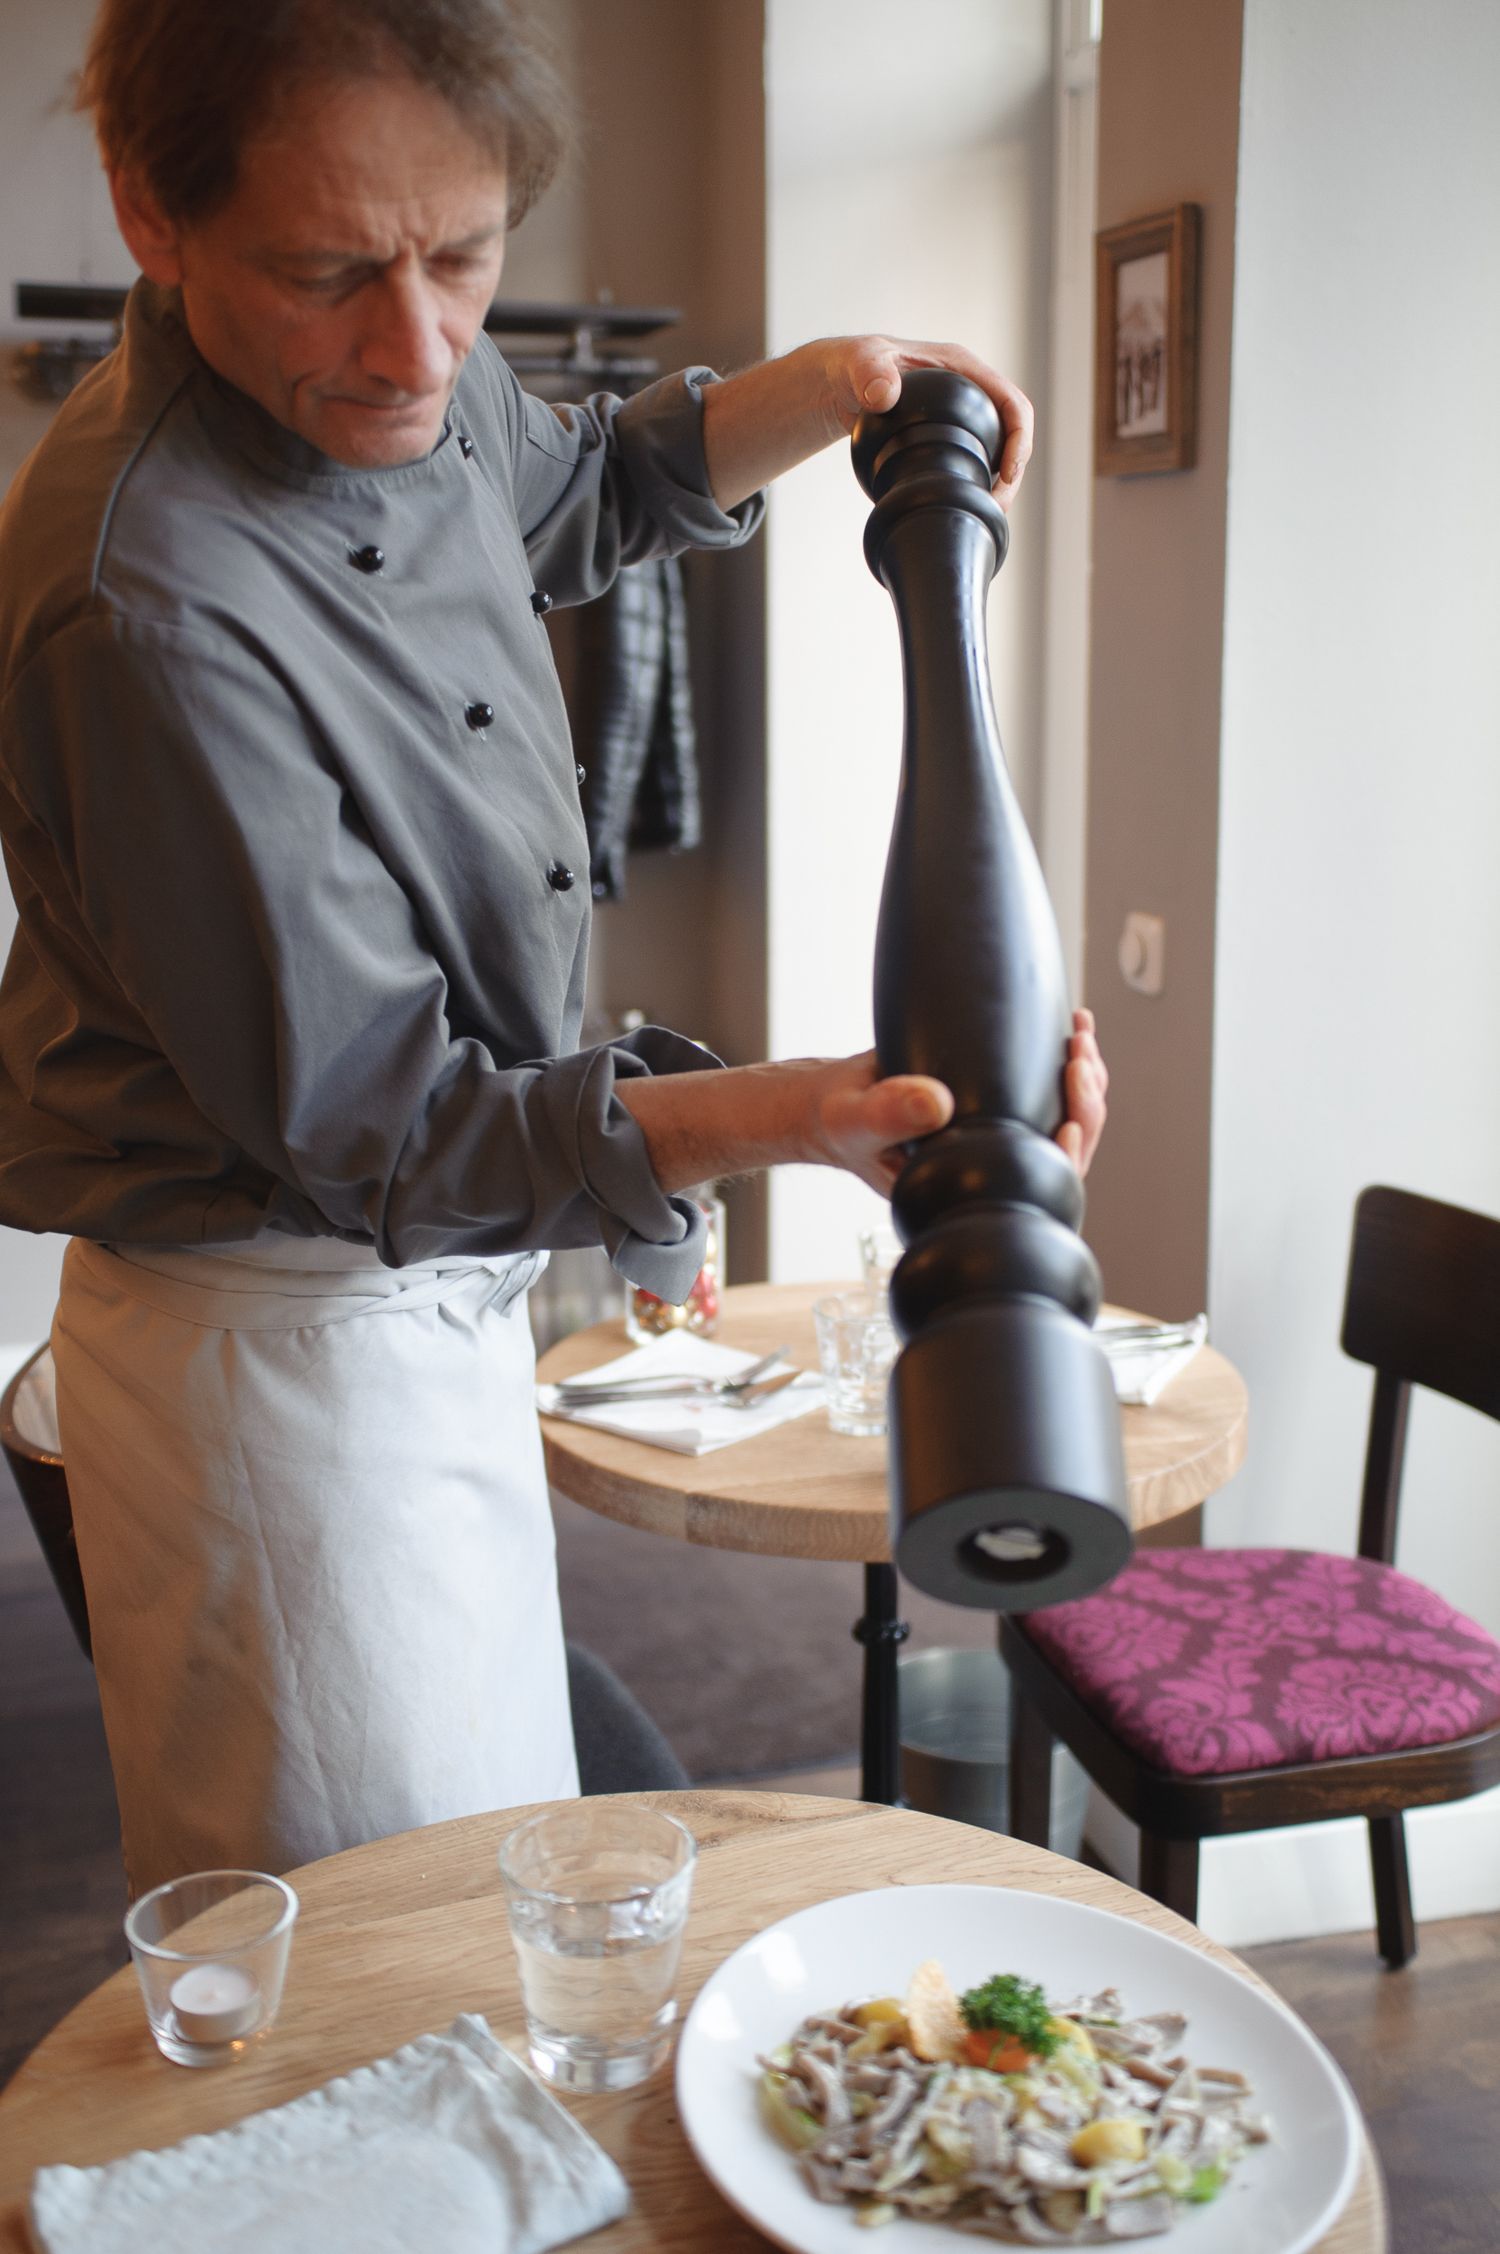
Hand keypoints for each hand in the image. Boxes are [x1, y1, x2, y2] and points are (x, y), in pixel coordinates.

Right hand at [815, 1007, 1106, 1194]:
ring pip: (1068, 1124)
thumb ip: (889, 1113)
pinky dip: (1068, 1064)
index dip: (1063, 1162)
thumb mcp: (855, 1118)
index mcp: (966, 1191)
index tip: (1068, 1126)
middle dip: (1084, 1108)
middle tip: (1078, 1062)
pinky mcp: (1003, 1109)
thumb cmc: (846, 1121)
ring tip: (1081, 1039)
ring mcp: (1003, 1140)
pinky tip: (1074, 1030)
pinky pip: (1051, 1096)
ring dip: (1086, 1084)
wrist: (840, 1102)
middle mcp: (994, 1170)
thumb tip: (940, 1101)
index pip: (1033, 1191)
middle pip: (1065, 1156)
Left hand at [826, 336, 1034, 509]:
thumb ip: (868, 372)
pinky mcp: (948, 437)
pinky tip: (966, 506)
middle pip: (1011, 432)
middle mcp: (968, 390)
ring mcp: (960, 416)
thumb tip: (883, 395)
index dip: (1019, 437)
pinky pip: (974, 461)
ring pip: (995, 451)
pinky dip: (976, 485)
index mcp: (961, 368)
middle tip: (997, 506)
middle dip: (1013, 472)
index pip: (1010, 400)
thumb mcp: (857, 362)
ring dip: (998, 484)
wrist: (838, 385)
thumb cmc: (851, 365)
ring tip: (987, 512)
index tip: (1009, 472)